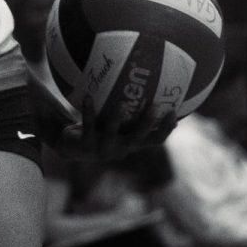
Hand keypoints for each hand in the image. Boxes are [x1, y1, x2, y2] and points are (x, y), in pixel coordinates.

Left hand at [55, 96, 177, 160]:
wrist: (72, 147)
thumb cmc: (101, 131)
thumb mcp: (120, 125)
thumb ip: (134, 117)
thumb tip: (152, 98)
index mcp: (131, 143)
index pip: (154, 140)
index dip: (165, 129)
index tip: (173, 111)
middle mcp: (121, 149)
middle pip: (137, 139)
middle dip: (146, 124)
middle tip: (154, 106)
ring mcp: (103, 149)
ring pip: (112, 135)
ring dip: (117, 119)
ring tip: (121, 103)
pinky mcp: (86, 146)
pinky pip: (88, 126)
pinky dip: (88, 112)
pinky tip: (88, 97)